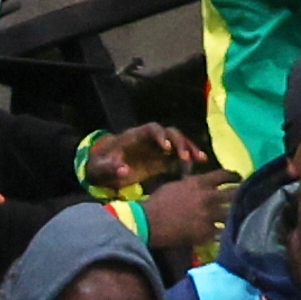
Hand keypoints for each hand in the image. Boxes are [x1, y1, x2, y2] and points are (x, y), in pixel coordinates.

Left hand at [85, 124, 206, 190]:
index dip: (160, 136)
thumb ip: (110, 167)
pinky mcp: (161, 159)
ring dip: (189, 148)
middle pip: (169, 133)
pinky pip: (178, 155)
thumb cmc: (100, 165)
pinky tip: (200, 162)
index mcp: (135, 136)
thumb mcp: (100, 167)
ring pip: (177, 142)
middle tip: (186, 157)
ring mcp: (157, 148)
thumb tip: (124, 169)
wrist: (102, 170)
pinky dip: (189, 157)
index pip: (151, 129)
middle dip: (179, 142)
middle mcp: (149, 139)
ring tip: (200, 159)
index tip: (166, 148)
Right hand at [139, 170, 237, 262]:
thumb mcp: (175, 185)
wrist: (149, 222)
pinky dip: (224, 233)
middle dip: (241, 194)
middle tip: (245, 196)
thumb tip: (200, 184)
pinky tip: (226, 234)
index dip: (234, 176)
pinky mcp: (206, 233)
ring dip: (235, 215)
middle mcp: (209, 197)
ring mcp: (209, 216)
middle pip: (234, 193)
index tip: (238, 178)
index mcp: (200, 183)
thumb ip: (191, 184)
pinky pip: (222, 233)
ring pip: (231, 214)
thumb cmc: (158, 202)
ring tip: (239, 217)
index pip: (224, 175)